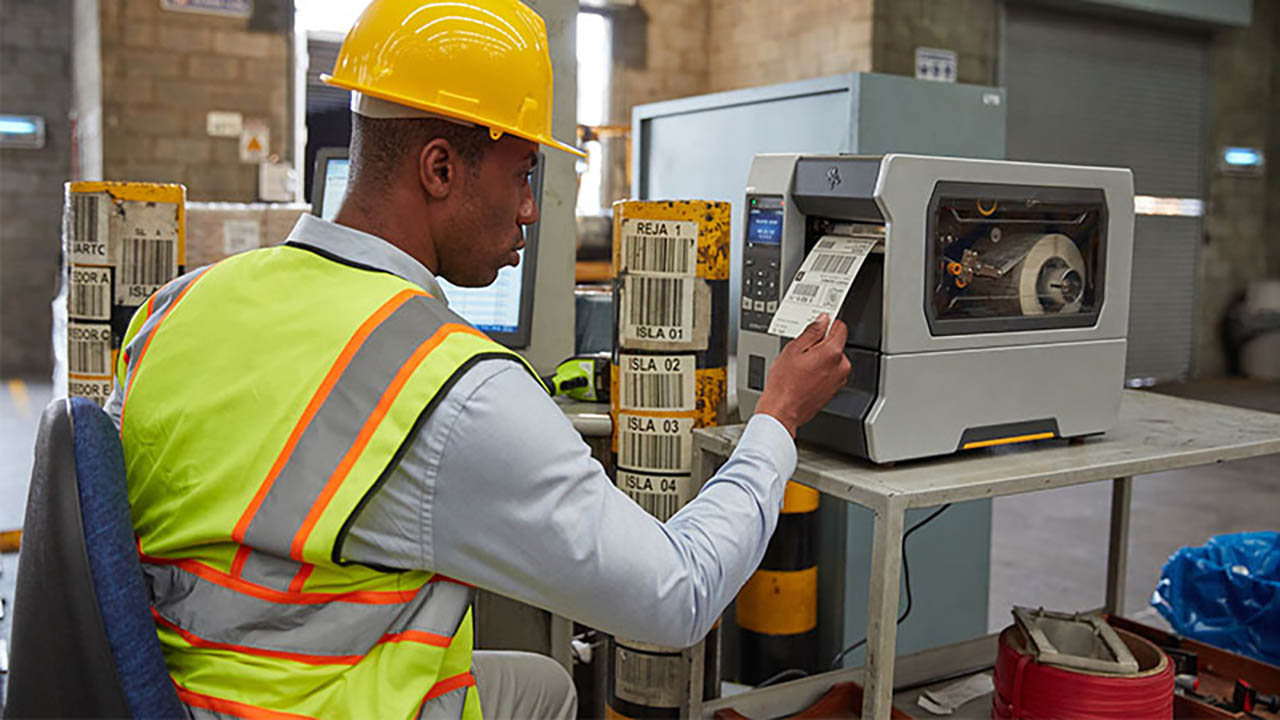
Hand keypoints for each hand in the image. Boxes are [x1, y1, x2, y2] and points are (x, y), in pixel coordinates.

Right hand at [753, 315, 850, 437]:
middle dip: (821, 344)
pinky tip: (805, 376)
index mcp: (832, 353)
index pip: (840, 327)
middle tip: (802, 351)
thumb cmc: (784, 384)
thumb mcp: (793, 349)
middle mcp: (840, 366)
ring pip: (833, 358)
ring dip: (821, 358)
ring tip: (801, 367)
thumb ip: (811, 332)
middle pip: (836, 343)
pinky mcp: (834, 389)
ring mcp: (839, 379)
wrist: (782, 411)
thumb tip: (821, 320)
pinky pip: (831, 372)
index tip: (817, 326)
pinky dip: (821, 371)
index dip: (827, 324)